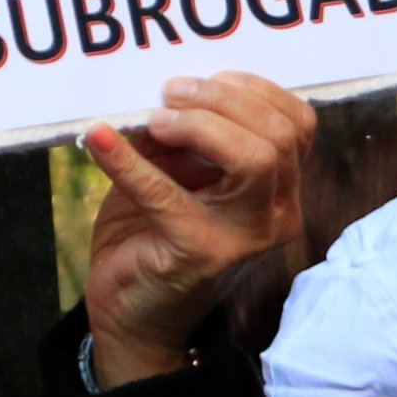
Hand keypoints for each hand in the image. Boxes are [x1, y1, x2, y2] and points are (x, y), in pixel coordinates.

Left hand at [83, 72, 315, 386]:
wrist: (134, 318)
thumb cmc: (155, 236)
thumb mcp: (178, 174)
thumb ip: (184, 136)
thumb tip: (165, 88)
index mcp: (279, 191)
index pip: (298, 125)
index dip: (256, 90)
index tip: (206, 78)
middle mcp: (276, 216)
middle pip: (279, 138)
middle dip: (224, 101)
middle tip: (171, 93)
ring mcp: (244, 239)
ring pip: (256, 160)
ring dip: (200, 125)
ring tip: (154, 119)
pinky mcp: (198, 255)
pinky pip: (167, 195)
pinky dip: (127, 161)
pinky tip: (98, 139)